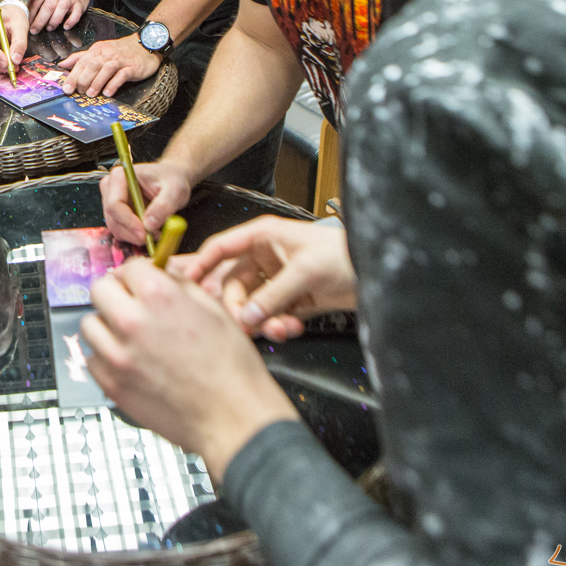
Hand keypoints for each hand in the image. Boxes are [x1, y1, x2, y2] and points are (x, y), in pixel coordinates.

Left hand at [28, 0, 88, 33]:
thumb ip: (36, 3)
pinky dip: (71, 21)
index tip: (26, 25)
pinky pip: (76, 13)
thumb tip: (26, 19)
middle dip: (40, 21)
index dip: (31, 15)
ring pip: (62, 8)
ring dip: (54, 20)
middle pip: (48, 7)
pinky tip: (66, 27)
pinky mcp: (79, 4)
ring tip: (49, 28)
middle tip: (35, 30)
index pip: (36, 3)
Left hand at [58, 35, 158, 97]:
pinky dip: (113, 84)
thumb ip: (81, 58)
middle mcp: (108, 53)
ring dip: (96, 82)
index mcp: (98, 49)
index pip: (82, 62)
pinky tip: (108, 93)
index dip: (73, 76)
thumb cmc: (120, 51)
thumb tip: (62, 65)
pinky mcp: (132, 67)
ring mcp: (120, 59)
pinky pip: (122, 75)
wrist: (145, 45)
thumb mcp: (99, 51)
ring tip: (91, 94)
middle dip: (83, 80)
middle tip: (79, 92)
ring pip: (106, 69)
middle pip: (92, 65)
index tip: (66, 88)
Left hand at [83, 259, 297, 478]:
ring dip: (106, 325)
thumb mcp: (214, 310)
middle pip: (99, 290)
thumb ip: (180, 286)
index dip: (137, 274)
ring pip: (89, 324)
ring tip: (127, 336)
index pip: (128, 267)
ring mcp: (117, 356)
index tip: (139, 282)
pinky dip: (105, 357)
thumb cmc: (232, 370)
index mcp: (159, 297)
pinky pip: (92, 359)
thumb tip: (161, 273)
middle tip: (130, 304)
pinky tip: (128, 361)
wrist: (234, 418)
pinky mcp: (112, 385)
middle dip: (116, 293)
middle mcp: (132, 322)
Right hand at [101, 159, 192, 244]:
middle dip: (134, 233)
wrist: (173, 179)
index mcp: (120, 177)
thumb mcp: (175, 189)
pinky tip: (151, 231)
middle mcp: (111, 188)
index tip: (145, 233)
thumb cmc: (172, 179)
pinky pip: (122, 232)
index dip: (128, 222)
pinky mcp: (117, 214)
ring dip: (136, 237)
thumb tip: (149, 225)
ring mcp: (112, 202)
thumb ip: (163, 206)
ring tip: (157, 232)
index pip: (114, 204)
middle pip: (113, 219)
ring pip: (117, 229)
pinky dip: (136, 236)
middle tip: (155, 236)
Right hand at [169, 216, 356, 341]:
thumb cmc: (344, 254)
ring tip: (282, 329)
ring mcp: (276, 280)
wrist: (377, 272)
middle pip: (233, 285)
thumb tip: (246, 318)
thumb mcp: (304, 271)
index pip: (220, 248)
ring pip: (251, 304)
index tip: (188, 285)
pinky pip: (269, 315)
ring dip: (262, 321)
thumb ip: (271, 295)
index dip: (201, 265)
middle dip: (241, 308)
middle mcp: (265, 257)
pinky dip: (277, 325)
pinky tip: (292, 328)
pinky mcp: (289, 300)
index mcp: (263, 237)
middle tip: (248, 326)